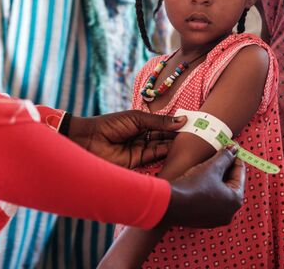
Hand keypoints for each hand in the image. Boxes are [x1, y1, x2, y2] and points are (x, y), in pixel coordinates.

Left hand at [68, 110, 186, 167]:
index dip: (176, 126)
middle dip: (178, 138)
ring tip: (190, 144)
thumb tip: (182, 120)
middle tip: (196, 136)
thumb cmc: (110, 125)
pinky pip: (154, 161)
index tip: (193, 124)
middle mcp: (142, 138)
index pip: (163, 126)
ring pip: (161, 150)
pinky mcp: (137, 165)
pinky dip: (165, 158)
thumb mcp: (137, 119)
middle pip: (164, 139)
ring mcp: (140, 152)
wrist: (88, 140)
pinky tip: (177, 154)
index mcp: (141, 124)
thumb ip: (159, 122)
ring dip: (174, 148)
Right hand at [161, 146, 245, 227]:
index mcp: (235, 200)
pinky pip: (210, 202)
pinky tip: (201, 180)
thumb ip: (225, 156)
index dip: (235, 158)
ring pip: (220, 193)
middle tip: (221, 154)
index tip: (231, 147)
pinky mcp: (203, 220)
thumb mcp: (211, 167)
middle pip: (231, 184)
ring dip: (217, 179)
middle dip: (225, 168)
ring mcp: (216, 219)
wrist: (170, 204)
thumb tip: (234, 148)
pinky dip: (208, 190)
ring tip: (209, 165)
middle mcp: (229, 213)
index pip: (240, 174)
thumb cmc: (193, 185)